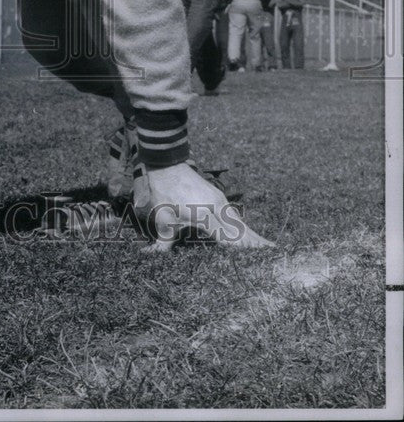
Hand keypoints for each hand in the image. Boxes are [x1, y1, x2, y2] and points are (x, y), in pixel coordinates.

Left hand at [139, 162, 273, 252]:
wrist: (167, 164)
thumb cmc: (163, 193)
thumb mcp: (162, 219)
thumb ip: (162, 242)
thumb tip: (148, 257)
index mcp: (206, 215)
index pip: (229, 238)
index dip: (244, 250)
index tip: (258, 260)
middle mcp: (218, 208)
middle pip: (241, 231)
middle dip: (256, 246)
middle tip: (275, 259)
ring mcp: (220, 201)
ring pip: (240, 223)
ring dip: (253, 237)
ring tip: (270, 251)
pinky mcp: (219, 197)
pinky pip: (235, 216)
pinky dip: (244, 228)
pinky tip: (251, 236)